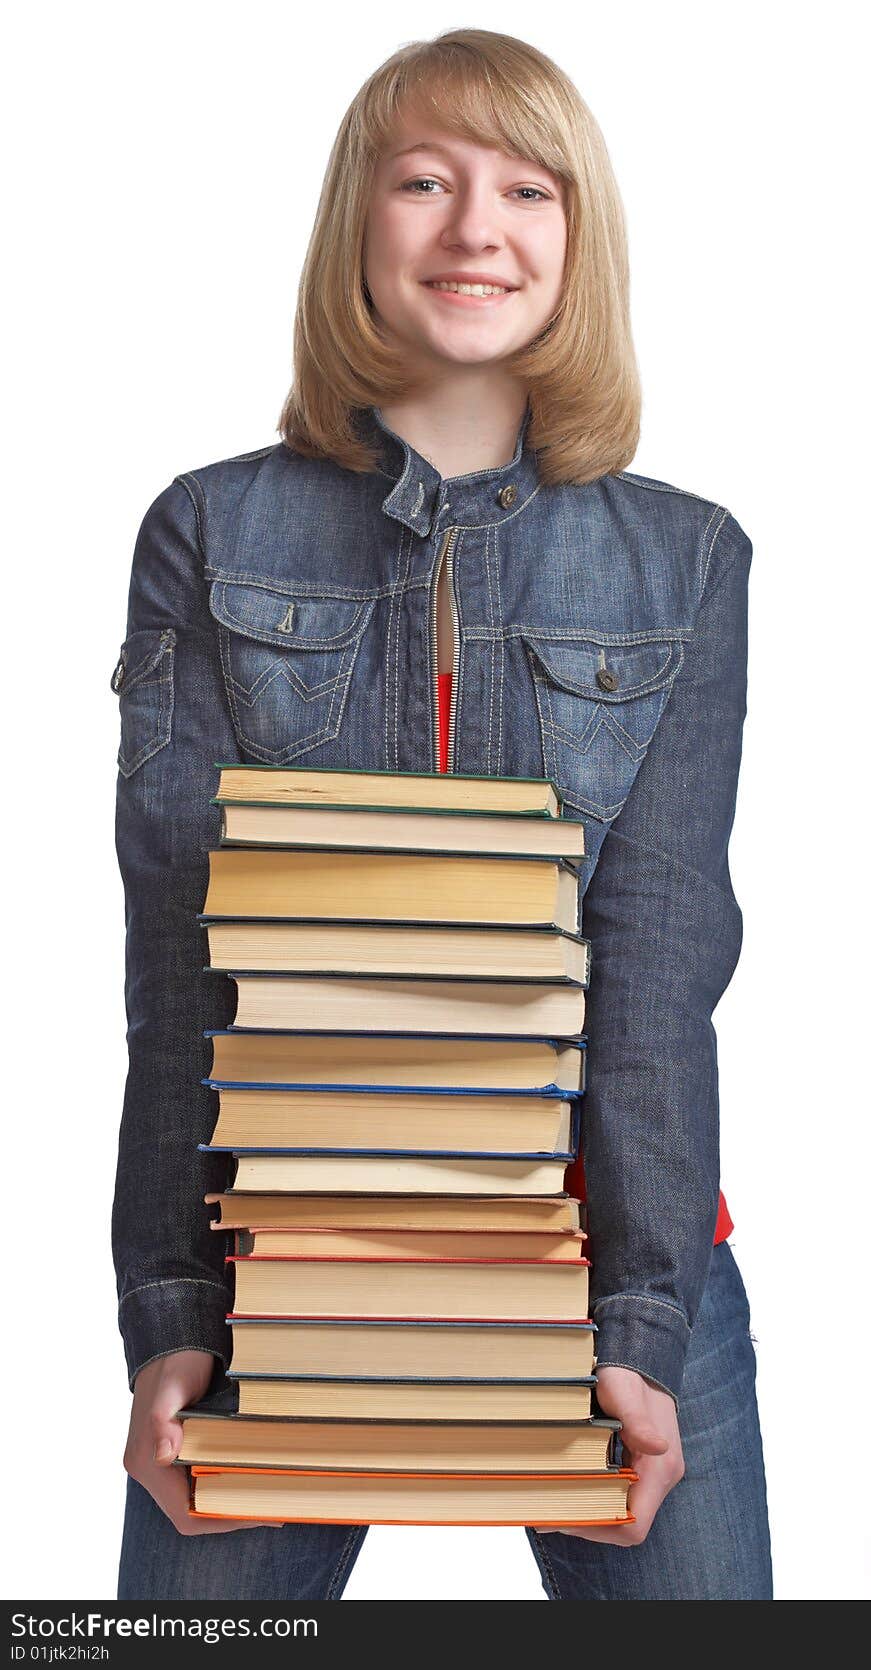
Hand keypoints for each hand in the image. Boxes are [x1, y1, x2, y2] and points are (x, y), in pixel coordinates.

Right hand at [123, 1349, 277, 1534]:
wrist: (172, 1340)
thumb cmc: (175, 1362)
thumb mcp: (173, 1386)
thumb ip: (163, 1421)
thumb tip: (165, 1456)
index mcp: (146, 1460)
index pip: (184, 1514)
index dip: (220, 1520)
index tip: (256, 1512)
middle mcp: (150, 1466)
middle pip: (191, 1510)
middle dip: (229, 1512)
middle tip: (270, 1505)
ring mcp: (160, 1460)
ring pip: (195, 1498)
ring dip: (227, 1500)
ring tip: (264, 1493)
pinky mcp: (172, 1451)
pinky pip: (196, 1481)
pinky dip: (221, 1484)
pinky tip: (247, 1475)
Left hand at [533, 1364, 683, 1543]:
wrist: (641, 1361)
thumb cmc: (629, 1376)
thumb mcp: (625, 1394)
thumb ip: (638, 1423)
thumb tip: (656, 1447)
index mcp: (660, 1468)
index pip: (636, 1525)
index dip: (601, 1528)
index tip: (568, 1517)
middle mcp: (662, 1477)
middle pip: (627, 1523)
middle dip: (591, 1522)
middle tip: (553, 1513)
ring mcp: (654, 1473)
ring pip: (624, 1511)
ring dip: (593, 1511)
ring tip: (557, 1502)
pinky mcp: (644, 1466)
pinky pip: (623, 1494)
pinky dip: (599, 1497)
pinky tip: (573, 1486)